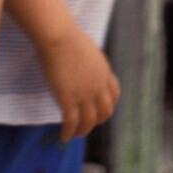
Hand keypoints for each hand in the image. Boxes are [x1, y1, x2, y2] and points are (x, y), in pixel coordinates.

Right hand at [38, 24, 119, 141]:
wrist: (58, 36)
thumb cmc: (67, 36)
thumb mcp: (88, 50)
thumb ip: (89, 63)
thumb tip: (82, 66)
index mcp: (104, 72)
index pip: (114, 95)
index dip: (109, 105)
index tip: (101, 109)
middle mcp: (98, 86)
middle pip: (105, 112)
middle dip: (98, 120)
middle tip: (88, 123)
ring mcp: (84, 95)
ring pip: (89, 122)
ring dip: (83, 131)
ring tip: (75, 135)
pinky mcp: (68, 99)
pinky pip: (71, 122)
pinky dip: (69, 132)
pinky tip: (64, 136)